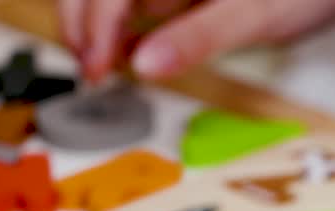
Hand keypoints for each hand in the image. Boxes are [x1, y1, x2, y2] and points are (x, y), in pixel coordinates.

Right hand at [59, 0, 334, 82]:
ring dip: (95, 19)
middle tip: (89, 68)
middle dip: (82, 18)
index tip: (95, 66)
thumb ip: (196, 37)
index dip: (92, 23)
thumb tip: (144, 64)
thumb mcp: (252, 17)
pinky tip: (123, 48)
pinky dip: (120, 19)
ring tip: (100, 62)